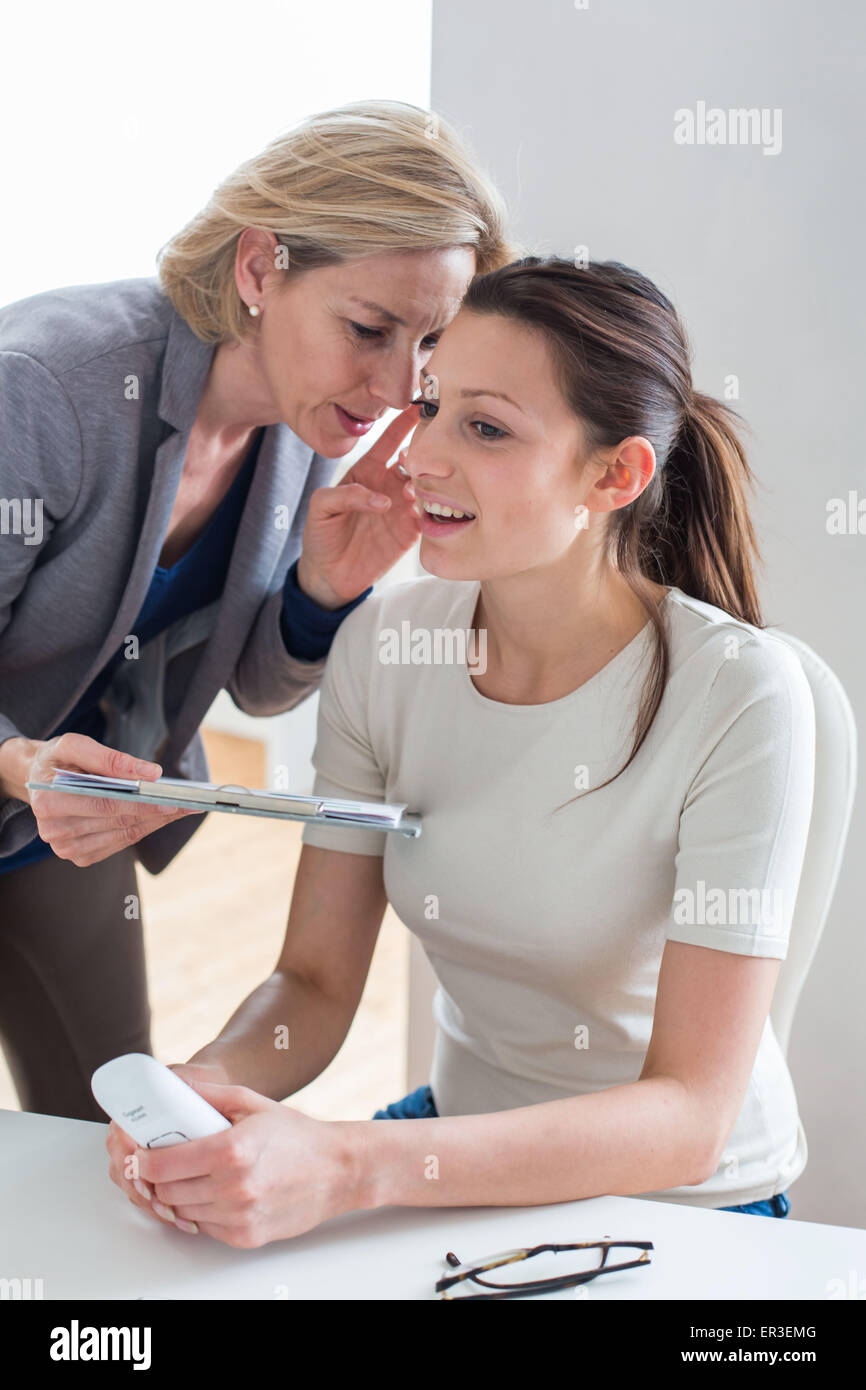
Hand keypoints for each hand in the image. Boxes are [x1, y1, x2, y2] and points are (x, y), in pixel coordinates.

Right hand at [11, 732, 195, 866]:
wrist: (37, 778)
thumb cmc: (57, 760)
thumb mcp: (74, 745)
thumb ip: (109, 758)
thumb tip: (150, 773)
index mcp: (48, 800)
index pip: (104, 804)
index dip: (141, 803)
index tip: (172, 800)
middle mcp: (53, 831)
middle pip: (117, 822)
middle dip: (156, 812)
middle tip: (189, 804)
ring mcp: (65, 848)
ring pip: (123, 835)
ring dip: (155, 822)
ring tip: (183, 809)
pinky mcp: (79, 856)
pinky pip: (119, 844)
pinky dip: (143, 829)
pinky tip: (160, 817)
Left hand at [111, 1079, 358, 1246]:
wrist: (337, 1170)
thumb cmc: (296, 1135)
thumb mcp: (252, 1102)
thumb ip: (207, 1094)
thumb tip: (171, 1085)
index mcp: (232, 1150)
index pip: (162, 1164)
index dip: (142, 1158)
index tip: (139, 1151)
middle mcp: (234, 1187)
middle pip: (165, 1191)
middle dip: (155, 1177)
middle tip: (160, 1162)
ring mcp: (240, 1216)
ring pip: (180, 1212)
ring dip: (176, 1196)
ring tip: (186, 1175)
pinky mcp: (245, 1236)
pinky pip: (203, 1226)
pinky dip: (200, 1211)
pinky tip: (210, 1192)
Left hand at [296, 403, 420, 607]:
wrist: (328, 574)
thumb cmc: (321, 535)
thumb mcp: (321, 507)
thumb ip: (346, 494)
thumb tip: (382, 499)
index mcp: (367, 471)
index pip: (389, 440)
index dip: (403, 423)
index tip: (418, 406)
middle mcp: (389, 485)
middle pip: (415, 460)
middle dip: (426, 451)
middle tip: (431, 449)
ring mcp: (403, 507)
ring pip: (428, 485)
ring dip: (431, 480)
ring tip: (424, 482)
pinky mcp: (411, 531)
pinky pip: (431, 515)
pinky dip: (435, 509)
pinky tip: (429, 506)